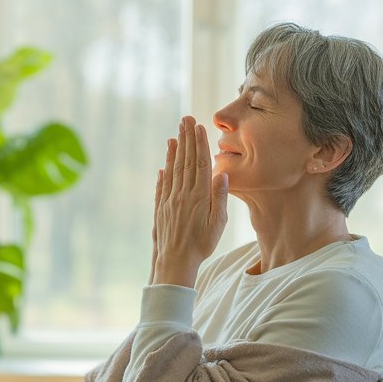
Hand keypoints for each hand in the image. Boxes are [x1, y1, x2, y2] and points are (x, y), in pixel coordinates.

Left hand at [149, 116, 228, 287]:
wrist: (175, 262)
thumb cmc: (201, 245)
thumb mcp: (218, 223)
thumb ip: (219, 197)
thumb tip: (221, 174)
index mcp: (199, 196)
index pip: (200, 163)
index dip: (199, 144)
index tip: (199, 127)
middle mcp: (182, 194)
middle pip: (185, 161)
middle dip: (186, 139)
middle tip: (186, 119)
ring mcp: (170, 200)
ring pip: (173, 170)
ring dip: (174, 151)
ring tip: (175, 134)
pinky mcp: (161, 208)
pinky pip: (162, 185)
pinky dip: (164, 172)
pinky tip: (164, 164)